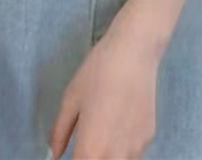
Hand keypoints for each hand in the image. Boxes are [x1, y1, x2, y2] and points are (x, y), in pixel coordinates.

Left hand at [48, 19, 161, 159]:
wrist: (134, 52)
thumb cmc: (98, 72)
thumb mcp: (70, 100)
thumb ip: (59, 133)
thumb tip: (52, 154)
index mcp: (91, 150)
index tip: (72, 151)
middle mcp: (115, 157)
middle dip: (90, 158)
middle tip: (84, 144)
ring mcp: (136, 149)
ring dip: (107, 156)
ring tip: (101, 134)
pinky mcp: (149, 137)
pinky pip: (132, 153)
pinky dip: (122, 148)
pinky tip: (118, 124)